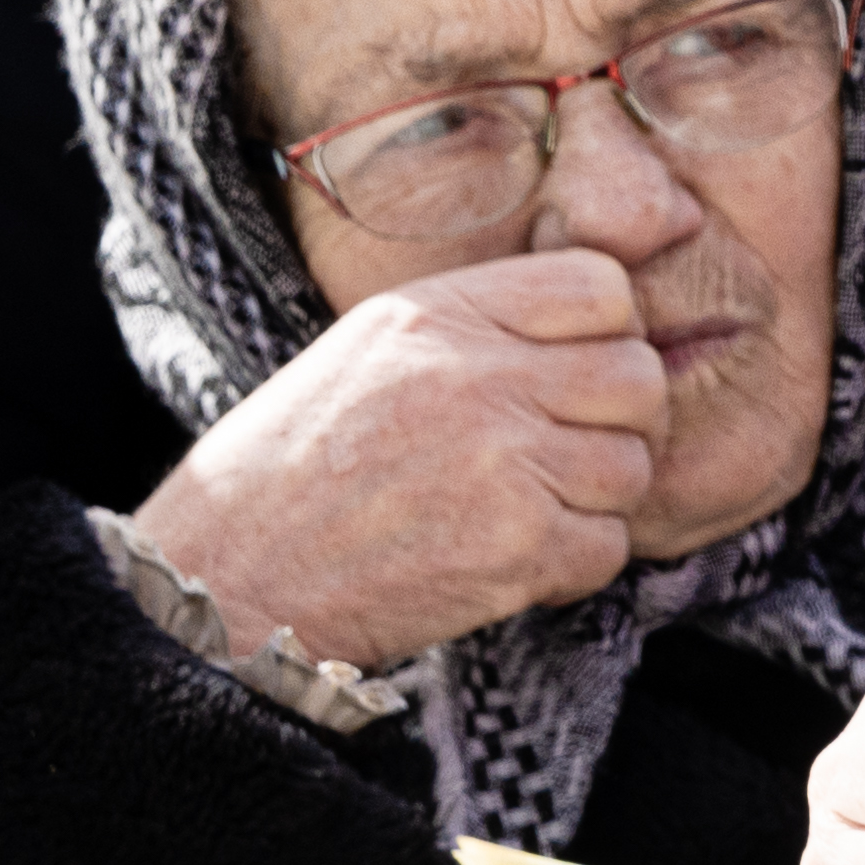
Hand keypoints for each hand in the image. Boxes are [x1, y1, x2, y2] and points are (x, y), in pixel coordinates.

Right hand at [130, 250, 673, 666]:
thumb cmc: (294, 468)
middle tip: (566, 454)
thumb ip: (480, 326)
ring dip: (596, 500)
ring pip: (634, 466)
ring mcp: (503, 462)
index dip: (608, 333)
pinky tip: (511, 562)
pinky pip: (609, 545)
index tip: (572, 376)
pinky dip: (574, 565)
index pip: (604, 286)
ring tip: (524, 512)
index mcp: (438, 314)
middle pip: (640, 377)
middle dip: (620, 421)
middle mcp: (477, 376)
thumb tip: (607, 325)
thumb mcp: (370, 351)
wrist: (225, 579)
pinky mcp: (516, 548)